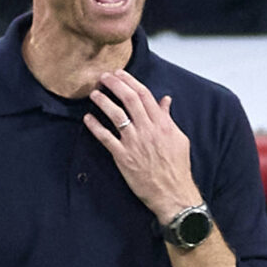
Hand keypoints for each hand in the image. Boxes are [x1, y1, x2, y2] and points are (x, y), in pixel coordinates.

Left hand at [84, 70, 198, 224]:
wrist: (172, 192)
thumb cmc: (177, 167)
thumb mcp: (178, 138)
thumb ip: (168, 118)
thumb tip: (165, 101)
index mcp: (162, 124)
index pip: (144, 94)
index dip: (129, 81)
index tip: (119, 73)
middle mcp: (147, 130)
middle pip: (128, 99)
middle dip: (114, 84)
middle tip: (103, 77)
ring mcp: (134, 143)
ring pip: (116, 115)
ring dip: (103, 101)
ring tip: (94, 93)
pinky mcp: (123, 157)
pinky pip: (106, 138)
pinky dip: (95, 127)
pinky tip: (88, 118)